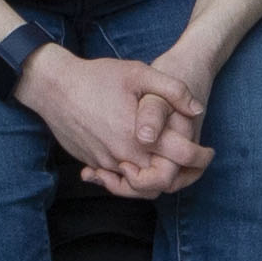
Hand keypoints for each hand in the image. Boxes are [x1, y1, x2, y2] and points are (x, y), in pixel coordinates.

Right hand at [23, 51, 208, 200]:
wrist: (53, 88)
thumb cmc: (97, 77)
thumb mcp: (138, 73)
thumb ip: (172, 90)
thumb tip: (197, 109)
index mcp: (139, 135)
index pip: (180, 158)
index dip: (200, 158)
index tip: (208, 152)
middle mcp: (123, 155)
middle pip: (161, 182)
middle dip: (181, 176)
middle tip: (192, 164)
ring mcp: (105, 162)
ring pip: (138, 187)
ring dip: (156, 179)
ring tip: (168, 164)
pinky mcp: (92, 163)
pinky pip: (116, 181)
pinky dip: (131, 178)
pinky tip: (139, 163)